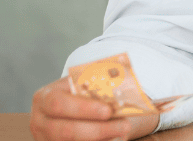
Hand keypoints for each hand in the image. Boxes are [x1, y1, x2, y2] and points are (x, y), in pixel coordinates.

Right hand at [30, 77, 158, 140]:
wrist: (77, 108)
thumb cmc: (85, 94)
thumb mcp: (87, 84)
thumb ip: (100, 85)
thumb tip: (124, 88)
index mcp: (45, 97)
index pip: (58, 104)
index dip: (83, 109)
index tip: (108, 111)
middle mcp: (40, 120)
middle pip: (65, 131)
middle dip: (98, 130)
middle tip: (125, 126)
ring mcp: (45, 138)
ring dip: (101, 139)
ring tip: (123, 132)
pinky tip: (115, 139)